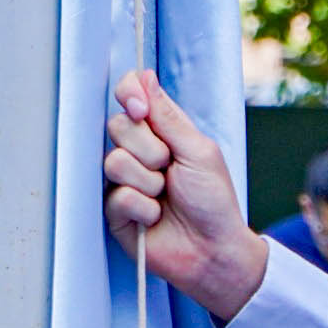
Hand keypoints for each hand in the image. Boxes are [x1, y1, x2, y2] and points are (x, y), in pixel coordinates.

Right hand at [104, 72, 267, 321]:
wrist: (213, 251)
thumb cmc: (214, 201)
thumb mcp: (198, 151)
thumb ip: (168, 116)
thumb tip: (144, 76)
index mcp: (161, 132)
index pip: (130, 95)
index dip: (129, 95)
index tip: (142, 110)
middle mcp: (138, 151)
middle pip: (117, 126)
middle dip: (149, 149)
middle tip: (170, 169)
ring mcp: (124, 180)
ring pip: (114, 161)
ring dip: (148, 182)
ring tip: (165, 197)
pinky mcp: (115, 211)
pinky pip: (117, 195)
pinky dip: (143, 208)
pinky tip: (154, 218)